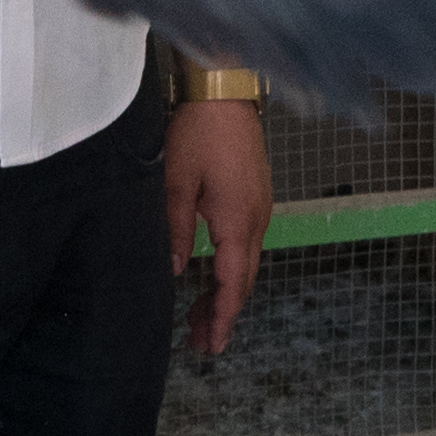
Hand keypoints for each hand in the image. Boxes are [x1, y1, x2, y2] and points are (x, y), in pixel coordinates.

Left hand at [164, 98, 271, 353]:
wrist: (225, 91)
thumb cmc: (198, 131)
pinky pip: (247, 243)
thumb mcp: (176, 180)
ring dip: (227, 291)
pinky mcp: (255, 195)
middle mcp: (256, 219)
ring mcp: (260, 207)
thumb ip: (176, 228)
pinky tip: (215, 274)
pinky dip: (232, 267)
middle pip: (244, 279)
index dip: (222, 317)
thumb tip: (177, 270)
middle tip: (200, 342)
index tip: (212, 345)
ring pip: (247, 262)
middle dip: (223, 312)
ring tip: (201, 316)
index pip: (233, 283)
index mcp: (238, 220)